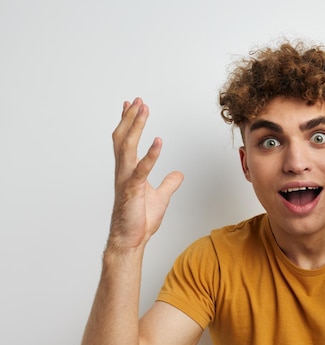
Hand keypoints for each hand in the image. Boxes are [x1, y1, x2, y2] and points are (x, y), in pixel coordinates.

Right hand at [107, 98, 183, 250]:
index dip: (128, 123)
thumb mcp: (161, 198)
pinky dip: (150, 155)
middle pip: (123, 138)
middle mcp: (124, 172)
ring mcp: (126, 180)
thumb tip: (179, 174)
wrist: (131, 240)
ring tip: (143, 109)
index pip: (125, 141)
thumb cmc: (139, 220)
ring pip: (127, 147)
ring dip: (135, 126)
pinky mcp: (133, 191)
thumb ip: (169, 184)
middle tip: (137, 100)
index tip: (131, 105)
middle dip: (130, 118)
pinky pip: (141, 170)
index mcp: (128, 172)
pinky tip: (159, 141)